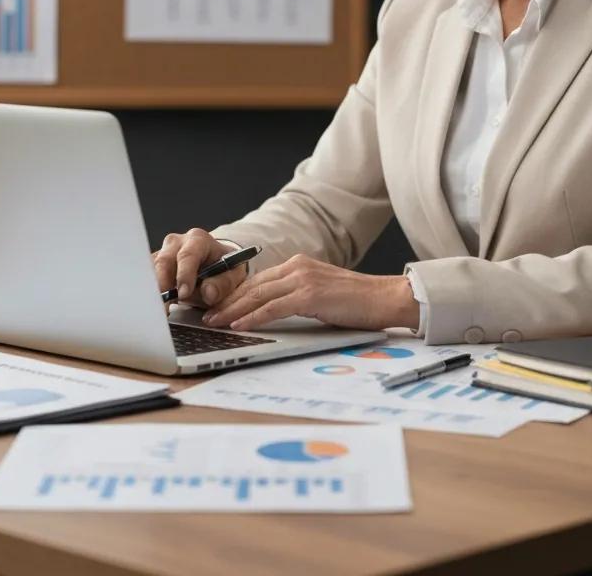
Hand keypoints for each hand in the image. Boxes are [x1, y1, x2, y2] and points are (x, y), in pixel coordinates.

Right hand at [152, 228, 248, 307]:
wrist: (214, 264)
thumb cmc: (223, 268)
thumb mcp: (232, 274)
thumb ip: (223, 284)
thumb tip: (208, 293)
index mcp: (198, 240)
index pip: (188, 255)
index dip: (184, 275)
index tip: (184, 294)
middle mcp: (177, 243)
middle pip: (163, 262)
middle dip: (162, 285)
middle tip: (163, 308)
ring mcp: (162, 253)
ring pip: (150, 271)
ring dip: (152, 291)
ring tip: (156, 311)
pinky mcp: (153, 265)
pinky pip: (145, 278)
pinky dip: (147, 293)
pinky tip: (150, 307)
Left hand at [201, 254, 419, 331]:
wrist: (384, 298)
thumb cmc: (357, 302)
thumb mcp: (321, 294)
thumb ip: (297, 296)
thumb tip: (273, 311)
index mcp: (299, 264)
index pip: (258, 280)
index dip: (235, 294)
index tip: (218, 306)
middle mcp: (298, 266)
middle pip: (253, 286)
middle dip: (227, 302)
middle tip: (207, 315)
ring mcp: (303, 278)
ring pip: (258, 295)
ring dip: (233, 311)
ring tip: (215, 323)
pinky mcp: (310, 294)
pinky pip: (273, 307)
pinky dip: (253, 317)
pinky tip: (240, 325)